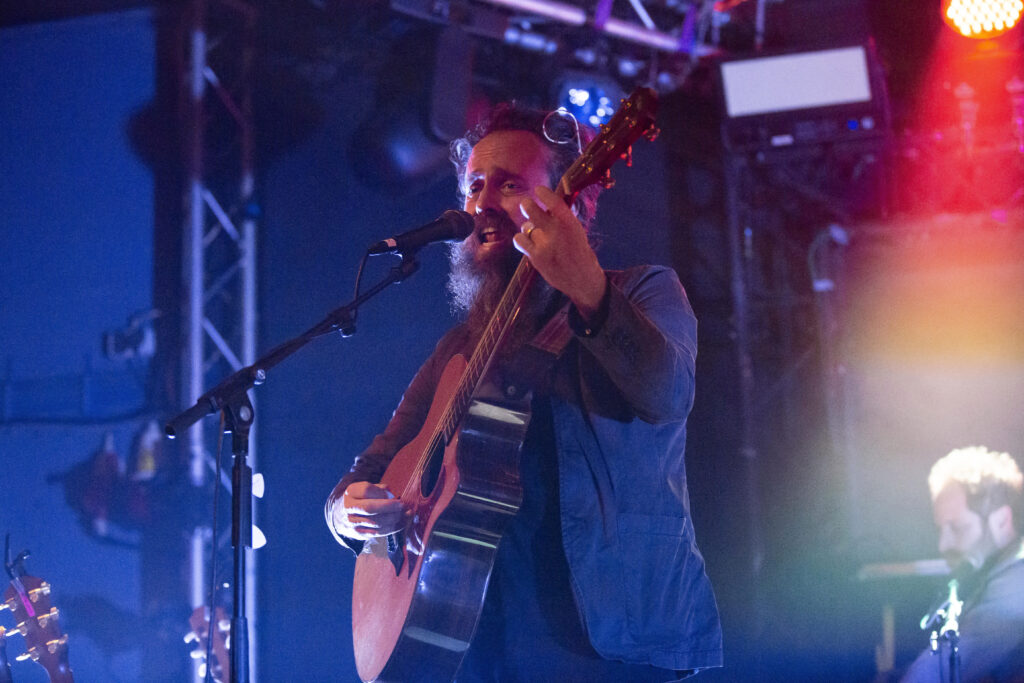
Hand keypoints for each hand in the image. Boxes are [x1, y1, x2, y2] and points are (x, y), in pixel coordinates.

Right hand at [332, 481, 407, 540]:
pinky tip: (402, 522)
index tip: (393, 495)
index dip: (382, 493)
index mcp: (350, 492)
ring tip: (407, 514)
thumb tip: (391, 494)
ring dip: (394, 519)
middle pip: (369, 508)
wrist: (342, 515)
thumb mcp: (366, 488)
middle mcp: (348, 507)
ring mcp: (352, 523)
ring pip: (375, 522)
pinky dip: (393, 528)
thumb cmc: (361, 498)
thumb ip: (379, 489)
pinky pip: (378, 532)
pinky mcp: (359, 534)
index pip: (366, 490)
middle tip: (403, 505)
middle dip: (389, 507)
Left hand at [513, 185, 606, 318]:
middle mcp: (557, 232)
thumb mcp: (577, 232)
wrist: (582, 280)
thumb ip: (562, 219)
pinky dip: (521, 240)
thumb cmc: (579, 253)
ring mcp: (544, 245)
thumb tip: (547, 204)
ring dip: (527, 227)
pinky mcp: (536, 257)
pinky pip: (520, 240)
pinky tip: (528, 242)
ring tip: (535, 232)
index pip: (554, 202)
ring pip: (525, 226)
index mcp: (571, 224)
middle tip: (526, 205)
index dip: (543, 193)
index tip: (538, 190)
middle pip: (531, 209)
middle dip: (527, 205)